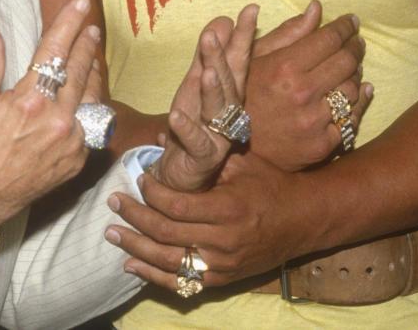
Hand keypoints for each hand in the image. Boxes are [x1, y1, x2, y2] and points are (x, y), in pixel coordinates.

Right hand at [0, 0, 100, 239]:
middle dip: (86, 45)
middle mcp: (57, 121)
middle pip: (80, 71)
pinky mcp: (78, 160)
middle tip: (90, 26)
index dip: (69, 24)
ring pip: (93, 97)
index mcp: (30, 101)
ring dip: (93, 73)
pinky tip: (87, 95)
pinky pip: (93, 125)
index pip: (55, 51)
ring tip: (91, 55)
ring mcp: (72, 143)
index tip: (80, 5)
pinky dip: (91, 105)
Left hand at [106, 150, 305, 288]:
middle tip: (112, 202)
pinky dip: (154, 276)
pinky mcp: (224, 278)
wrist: (305, 220)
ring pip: (168, 261)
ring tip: (112, 233)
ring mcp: (223, 263)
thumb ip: (202, 153)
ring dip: (135, 248)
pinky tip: (131, 266)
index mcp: (226, 208)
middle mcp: (223, 240)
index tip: (137, 179)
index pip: (175, 205)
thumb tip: (162, 135)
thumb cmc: (271, 184)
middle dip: (134, 216)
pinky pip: (182, 282)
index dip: (150, 193)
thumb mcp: (241, 163)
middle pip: (165, 232)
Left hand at [152, 5, 256, 191]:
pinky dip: (186, 128)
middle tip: (212, 34)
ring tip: (206, 71)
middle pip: (228, 81)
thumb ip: (207, 55)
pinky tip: (175, 115)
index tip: (250, 9)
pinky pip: (196, 142)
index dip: (243, 36)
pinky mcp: (203, 157)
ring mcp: (218, 135)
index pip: (238, 60)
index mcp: (228, 92)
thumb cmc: (192, 126)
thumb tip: (222, 20)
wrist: (181, 173)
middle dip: (222, 57)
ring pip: (217, 110)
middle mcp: (229, 112)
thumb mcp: (196, 85)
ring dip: (212, 90)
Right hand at [245, 1, 373, 169]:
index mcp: (284, 68)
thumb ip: (288, 32)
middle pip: (347, 61)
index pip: (329, 39)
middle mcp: (303, 93)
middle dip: (355, 46)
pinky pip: (353, 118)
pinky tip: (360, 91)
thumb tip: (316, 7)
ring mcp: (314, 121)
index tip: (350, 21)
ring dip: (356, 73)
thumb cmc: (242, 96)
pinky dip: (361, 101)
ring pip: (354, 89)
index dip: (344, 27)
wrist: (236, 150)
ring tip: (350, 67)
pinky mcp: (323, 144)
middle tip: (355, 41)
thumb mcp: (254, 58)